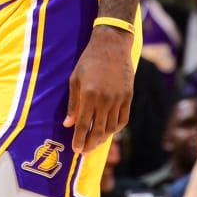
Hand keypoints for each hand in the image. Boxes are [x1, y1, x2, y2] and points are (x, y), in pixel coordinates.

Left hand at [66, 25, 133, 155]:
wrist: (111, 45)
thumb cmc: (89, 61)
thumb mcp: (75, 79)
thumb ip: (73, 103)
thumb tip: (68, 123)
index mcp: (89, 94)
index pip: (83, 125)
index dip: (79, 139)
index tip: (76, 150)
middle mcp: (105, 99)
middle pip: (98, 130)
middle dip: (90, 143)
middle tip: (84, 152)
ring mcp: (119, 98)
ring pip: (111, 127)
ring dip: (103, 139)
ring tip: (95, 143)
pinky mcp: (128, 96)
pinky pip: (123, 119)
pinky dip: (116, 128)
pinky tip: (109, 132)